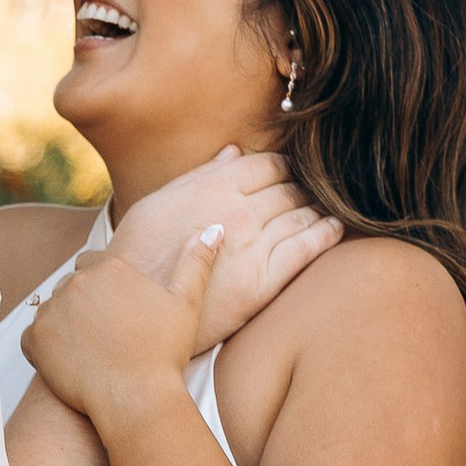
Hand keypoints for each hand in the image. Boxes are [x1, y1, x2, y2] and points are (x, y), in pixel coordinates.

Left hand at [20, 238, 203, 437]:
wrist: (137, 399)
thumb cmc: (164, 353)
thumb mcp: (187, 303)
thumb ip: (196, 262)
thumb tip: (213, 228)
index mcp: (110, 267)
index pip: (95, 266)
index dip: (105, 291)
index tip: (116, 315)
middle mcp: (76, 281)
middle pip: (71, 288)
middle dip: (82, 306)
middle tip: (102, 337)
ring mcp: (52, 310)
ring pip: (51, 312)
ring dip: (63, 327)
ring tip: (88, 352)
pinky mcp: (35, 339)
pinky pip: (31, 340)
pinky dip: (43, 351)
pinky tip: (68, 365)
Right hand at [103, 146, 337, 349]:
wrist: (130, 313)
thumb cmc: (138, 255)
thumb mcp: (158, 203)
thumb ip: (201, 175)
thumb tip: (234, 151)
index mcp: (213, 186)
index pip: (267, 164)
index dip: (284, 166)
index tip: (291, 173)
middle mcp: (237, 211)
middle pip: (288, 188)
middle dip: (303, 187)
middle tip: (315, 191)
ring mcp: (252, 247)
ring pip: (301, 215)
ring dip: (318, 208)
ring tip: (327, 208)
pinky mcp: (262, 283)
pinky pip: (306, 249)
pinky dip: (326, 234)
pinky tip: (335, 228)